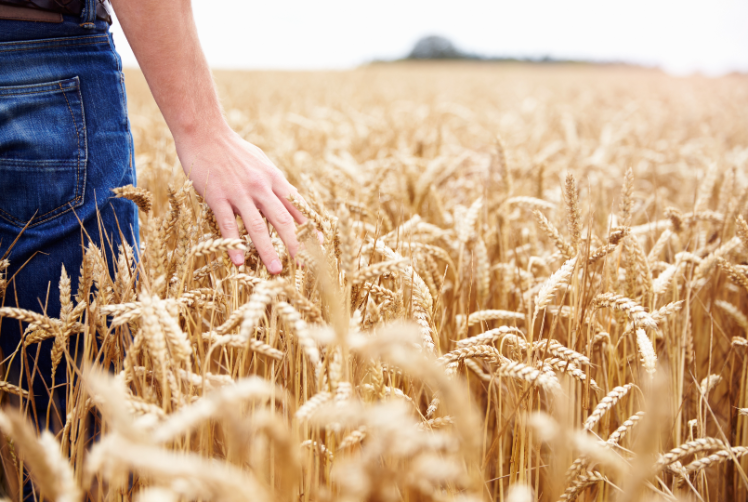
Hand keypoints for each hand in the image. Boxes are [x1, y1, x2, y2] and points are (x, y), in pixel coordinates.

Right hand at [174, 125, 305, 272]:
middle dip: (295, 245)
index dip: (309, 228)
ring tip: (276, 270)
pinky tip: (239, 261)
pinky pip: (228, 224)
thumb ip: (277, 184)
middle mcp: (261, 187)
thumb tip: (294, 200)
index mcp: (274, 179)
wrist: (205, 132)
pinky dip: (234, 244)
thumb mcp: (263, 163)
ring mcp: (239, 192)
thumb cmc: (235, 150)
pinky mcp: (217, 196)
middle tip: (302, 267)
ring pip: (258, 226)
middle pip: (283, 220)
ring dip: (268, 250)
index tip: (319, 246)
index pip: (297, 208)